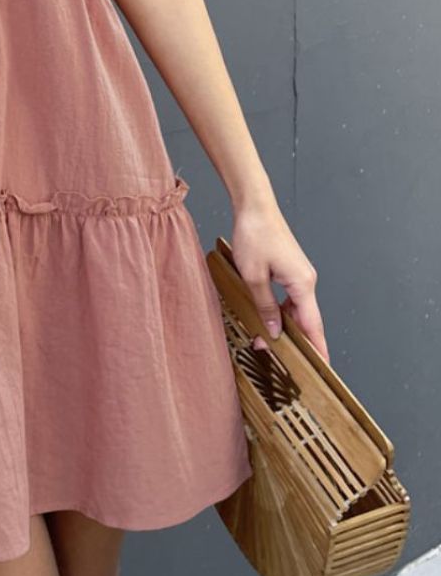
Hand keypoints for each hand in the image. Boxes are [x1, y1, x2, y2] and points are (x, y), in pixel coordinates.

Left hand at [231, 196, 329, 363]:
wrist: (255, 206)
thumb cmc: (255, 235)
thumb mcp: (253, 276)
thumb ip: (265, 306)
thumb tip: (274, 330)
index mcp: (302, 284)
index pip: (313, 325)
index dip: (318, 348)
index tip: (322, 368)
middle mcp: (306, 280)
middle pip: (306, 320)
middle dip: (294, 341)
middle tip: (278, 358)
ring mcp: (299, 274)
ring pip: (297, 310)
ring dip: (284, 325)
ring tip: (267, 341)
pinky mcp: (290, 269)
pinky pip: (290, 298)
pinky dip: (281, 311)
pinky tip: (268, 318)